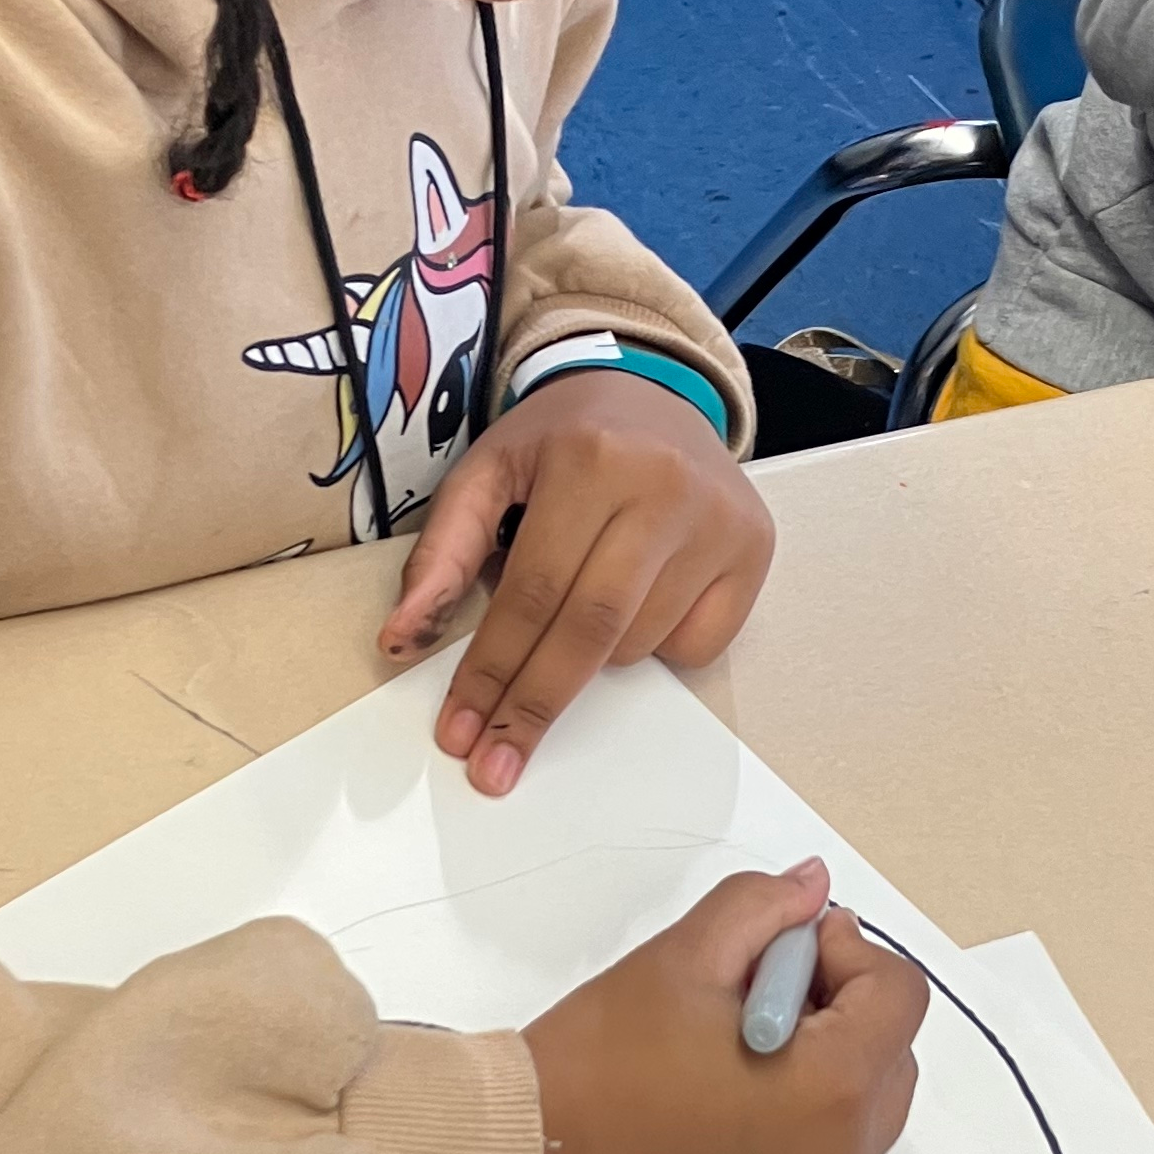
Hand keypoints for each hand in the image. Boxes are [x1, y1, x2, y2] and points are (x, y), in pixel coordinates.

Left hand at [381, 369, 774, 795]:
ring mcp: (719, 520)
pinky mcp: (754, 548)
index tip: (459, 730)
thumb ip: (442, 552)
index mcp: (590, 459)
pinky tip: (637, 603)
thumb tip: (399, 641)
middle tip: (494, 763)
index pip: (532, 592)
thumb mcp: (489, 471)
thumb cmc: (563, 440)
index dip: (491, 669)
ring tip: (574, 614)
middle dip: (534, 704)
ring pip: (639, 644)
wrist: (653, 390)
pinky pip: (697, 646)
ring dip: (592, 660)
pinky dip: (656, 649)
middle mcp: (664, 487)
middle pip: (590, 629)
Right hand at [522, 861, 928, 1153]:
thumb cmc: (597, 1069)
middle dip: (838, 1003)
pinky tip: (720, 1088)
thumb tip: (811, 888)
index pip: (898, 996)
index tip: (782, 947)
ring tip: (733, 1036)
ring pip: (862, 1107)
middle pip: (890, 1054)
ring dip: (823, 1056)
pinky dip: (798, 1111)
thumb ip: (763, 907)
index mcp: (830, 1093)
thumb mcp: (684, 957)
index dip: (844, 950)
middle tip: (756, 983)